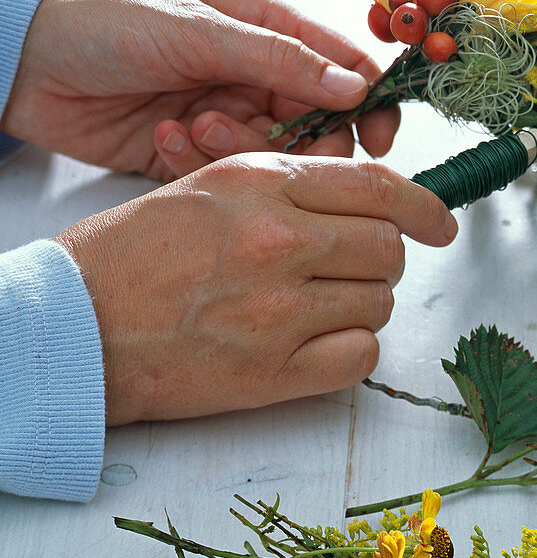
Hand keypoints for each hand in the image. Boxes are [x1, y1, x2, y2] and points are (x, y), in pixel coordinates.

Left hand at [1, 0, 399, 179]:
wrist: (30, 61)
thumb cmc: (110, 22)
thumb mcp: (201, 31)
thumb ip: (281, 58)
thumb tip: (354, 87)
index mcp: (271, 34)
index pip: (348, 72)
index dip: (372, 107)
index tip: (378, 142)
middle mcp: (258, 78)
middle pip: (321, 129)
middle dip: (297, 144)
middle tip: (256, 139)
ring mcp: (231, 118)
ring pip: (274, 159)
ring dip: (237, 152)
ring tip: (190, 128)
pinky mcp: (200, 156)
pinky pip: (228, 177)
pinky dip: (199, 164)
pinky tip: (163, 137)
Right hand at [54, 153, 456, 424]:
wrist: (76, 325)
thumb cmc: (133, 254)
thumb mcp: (209, 186)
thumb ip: (292, 187)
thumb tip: (370, 204)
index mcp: (261, 186)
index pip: (378, 187)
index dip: (424, 206)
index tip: (440, 224)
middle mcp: (278, 243)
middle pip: (388, 248)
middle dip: (381, 258)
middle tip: (348, 268)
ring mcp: (279, 311)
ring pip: (379, 302)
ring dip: (362, 303)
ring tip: (317, 305)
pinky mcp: (273, 372)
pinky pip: (362, 355)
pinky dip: (352, 348)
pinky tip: (318, 341)